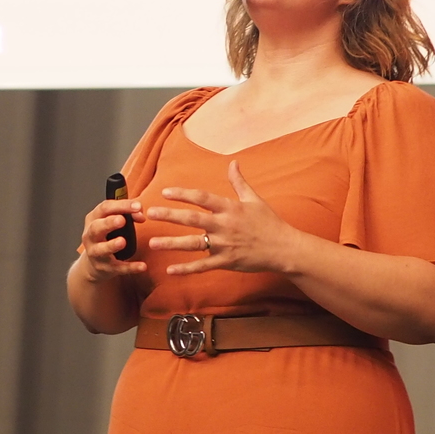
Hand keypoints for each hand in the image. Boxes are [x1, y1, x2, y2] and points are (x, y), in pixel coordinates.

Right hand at [78, 198, 146, 280]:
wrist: (93, 263)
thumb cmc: (106, 236)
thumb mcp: (112, 222)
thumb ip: (127, 214)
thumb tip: (140, 212)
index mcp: (93, 219)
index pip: (105, 208)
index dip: (121, 206)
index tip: (138, 206)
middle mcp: (91, 236)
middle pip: (96, 228)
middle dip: (108, 223)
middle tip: (122, 220)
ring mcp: (96, 253)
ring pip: (101, 250)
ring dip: (111, 245)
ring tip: (122, 241)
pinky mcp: (104, 268)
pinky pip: (118, 268)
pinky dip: (130, 267)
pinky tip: (142, 266)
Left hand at [145, 161, 303, 275]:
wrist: (284, 248)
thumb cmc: (269, 222)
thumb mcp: (254, 199)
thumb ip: (239, 182)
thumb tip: (233, 163)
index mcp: (230, 208)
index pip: (202, 198)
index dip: (183, 194)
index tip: (165, 191)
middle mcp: (224, 225)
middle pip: (192, 219)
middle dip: (170, 215)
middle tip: (150, 213)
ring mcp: (225, 245)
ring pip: (193, 244)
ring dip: (172, 243)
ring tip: (153, 243)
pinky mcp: (227, 262)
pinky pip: (203, 266)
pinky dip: (186, 269)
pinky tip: (170, 270)